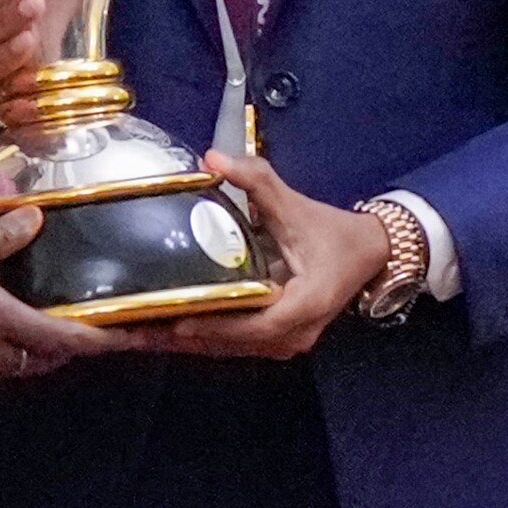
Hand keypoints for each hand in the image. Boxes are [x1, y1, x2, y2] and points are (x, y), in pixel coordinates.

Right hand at [0, 206, 107, 391]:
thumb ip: (3, 231)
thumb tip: (35, 219)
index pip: (63, 339)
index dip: (99, 342)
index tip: (126, 340)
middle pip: (38, 362)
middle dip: (60, 350)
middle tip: (73, 330)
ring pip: (4, 371)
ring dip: (22, 357)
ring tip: (27, 333)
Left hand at [126, 153, 375, 358]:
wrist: (369, 253)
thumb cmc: (332, 232)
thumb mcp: (295, 206)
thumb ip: (256, 181)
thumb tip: (213, 158)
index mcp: (308, 302)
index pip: (258, 323)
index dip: (218, 324)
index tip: (178, 320)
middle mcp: (299, 332)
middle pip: (237, 342)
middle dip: (188, 336)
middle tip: (138, 329)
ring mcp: (290, 341)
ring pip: (234, 348)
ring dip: (191, 342)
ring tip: (142, 334)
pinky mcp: (280, 341)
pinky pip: (238, 344)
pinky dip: (205, 338)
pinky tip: (168, 332)